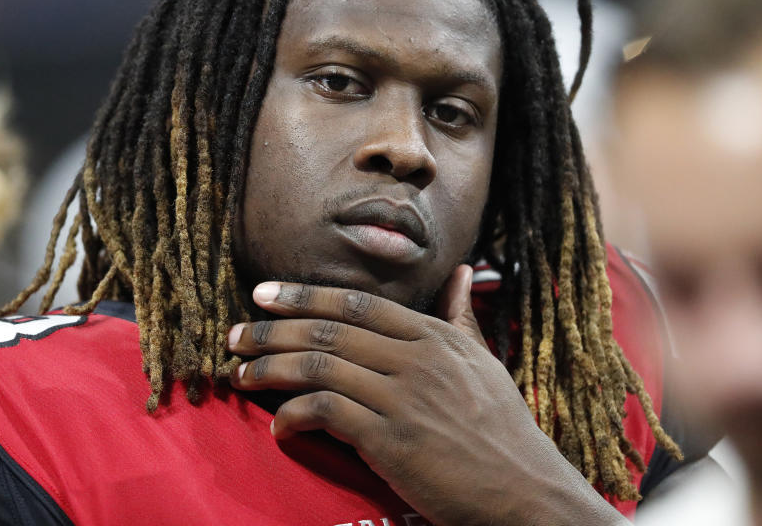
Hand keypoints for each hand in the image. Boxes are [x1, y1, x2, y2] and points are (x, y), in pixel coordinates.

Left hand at [228, 266, 627, 525]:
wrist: (525, 490)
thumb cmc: (503, 429)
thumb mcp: (484, 362)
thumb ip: (460, 317)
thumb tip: (460, 271)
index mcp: (434, 336)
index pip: (356, 304)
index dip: (304, 295)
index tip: (265, 294)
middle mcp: (415, 358)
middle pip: (328, 331)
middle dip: (273, 329)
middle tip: (236, 334)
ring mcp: (403, 398)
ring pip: (319, 366)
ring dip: (270, 368)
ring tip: (240, 374)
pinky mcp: (391, 440)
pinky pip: (326, 413)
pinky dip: (294, 415)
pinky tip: (280, 425)